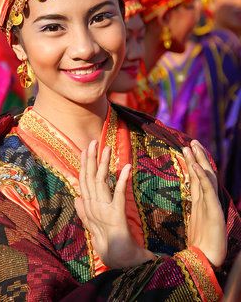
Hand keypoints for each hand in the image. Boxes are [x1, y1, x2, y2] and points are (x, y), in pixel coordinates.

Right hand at [75, 140, 155, 268]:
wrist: (118, 261)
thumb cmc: (108, 244)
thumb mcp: (93, 226)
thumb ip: (84, 212)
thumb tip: (76, 197)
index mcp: (88, 208)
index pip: (83, 181)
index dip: (84, 165)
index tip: (85, 150)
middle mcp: (93, 207)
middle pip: (89, 178)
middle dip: (90, 159)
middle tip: (93, 142)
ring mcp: (103, 211)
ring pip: (100, 182)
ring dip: (103, 164)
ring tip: (107, 148)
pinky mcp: (116, 216)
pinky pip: (118, 195)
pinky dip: (121, 180)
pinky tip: (126, 168)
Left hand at [183, 140, 226, 267]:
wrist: (206, 259)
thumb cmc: (200, 245)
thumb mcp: (195, 223)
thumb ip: (195, 211)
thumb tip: (191, 203)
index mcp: (201, 202)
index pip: (197, 178)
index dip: (193, 163)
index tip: (188, 150)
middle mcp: (206, 200)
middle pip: (202, 173)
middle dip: (197, 157)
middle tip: (191, 142)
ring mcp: (211, 204)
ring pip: (205, 177)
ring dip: (199, 161)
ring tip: (192, 146)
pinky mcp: (213, 211)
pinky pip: (206, 190)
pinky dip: (202, 177)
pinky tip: (196, 166)